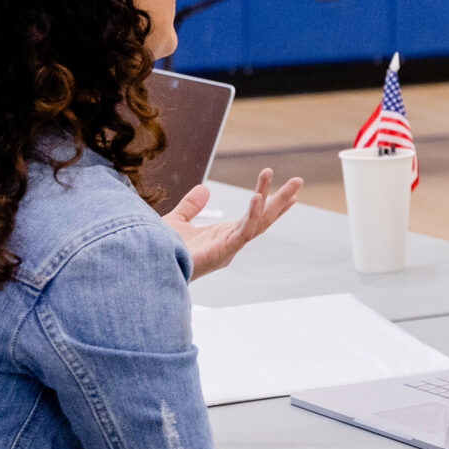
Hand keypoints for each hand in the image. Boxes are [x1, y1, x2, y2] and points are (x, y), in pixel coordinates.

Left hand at [164, 168, 302, 278]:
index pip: (254, 217)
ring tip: (293, 185)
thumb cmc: (159, 251)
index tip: (290, 194)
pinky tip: (258, 197)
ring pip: (259, 223)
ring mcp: (229, 248)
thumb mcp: (176, 221)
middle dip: (281, 201)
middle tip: (299, 181)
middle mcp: (230, 243)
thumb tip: (204, 189)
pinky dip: (252, 214)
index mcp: (223, 236)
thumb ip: (191, 206)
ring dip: (276, 203)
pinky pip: (243, 232)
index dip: (270, 204)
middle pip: (263, 219)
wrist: (149, 266)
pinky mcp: (223, 252)